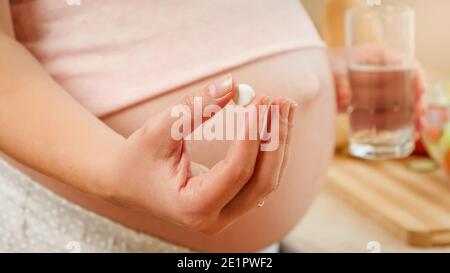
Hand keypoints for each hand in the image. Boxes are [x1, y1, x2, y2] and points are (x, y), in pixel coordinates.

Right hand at [106, 74, 296, 233]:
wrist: (128, 181)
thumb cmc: (138, 158)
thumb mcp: (158, 130)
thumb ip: (194, 107)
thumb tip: (232, 84)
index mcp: (192, 207)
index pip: (235, 172)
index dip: (251, 135)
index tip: (259, 100)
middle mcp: (215, 219)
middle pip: (261, 182)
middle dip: (274, 139)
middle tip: (278, 101)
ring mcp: (227, 214)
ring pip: (267, 180)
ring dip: (278, 142)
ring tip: (282, 105)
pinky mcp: (232, 203)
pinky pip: (260, 177)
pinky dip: (270, 149)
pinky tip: (274, 121)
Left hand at [328, 48, 425, 134]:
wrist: (313, 77)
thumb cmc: (324, 65)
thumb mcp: (332, 69)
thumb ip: (339, 81)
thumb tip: (346, 97)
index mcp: (378, 56)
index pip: (405, 63)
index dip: (416, 76)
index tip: (420, 91)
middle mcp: (383, 72)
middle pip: (408, 85)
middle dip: (417, 100)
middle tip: (420, 114)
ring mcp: (379, 89)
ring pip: (402, 102)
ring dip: (412, 115)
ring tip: (418, 130)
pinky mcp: (372, 104)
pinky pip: (389, 113)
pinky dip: (398, 124)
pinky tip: (408, 135)